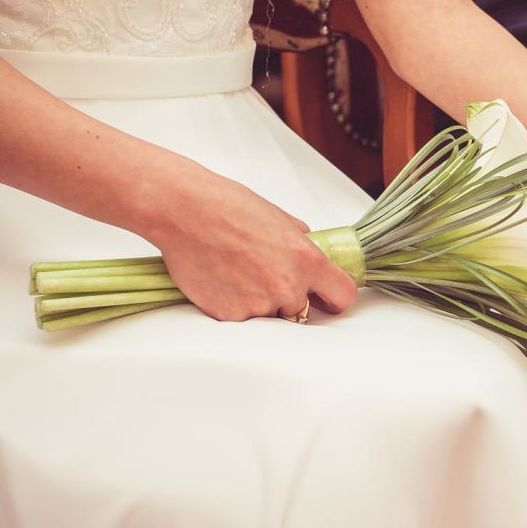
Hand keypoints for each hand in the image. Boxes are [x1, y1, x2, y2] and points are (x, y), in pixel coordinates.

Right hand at [140, 163, 358, 321]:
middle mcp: (287, 287)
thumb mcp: (281, 219)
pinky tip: (222, 280)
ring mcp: (258, 305)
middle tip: (262, 274)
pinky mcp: (229, 316)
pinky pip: (242, 319)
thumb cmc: (228, 207)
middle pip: (301, 310)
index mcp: (307, 261)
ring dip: (260, 303)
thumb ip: (302, 244)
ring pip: (270, 316)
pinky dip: (234, 305)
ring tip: (238, 273)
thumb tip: (310, 254)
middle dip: (288, 297)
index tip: (325, 299)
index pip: (342, 296)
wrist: (184, 212)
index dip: (334, 299)